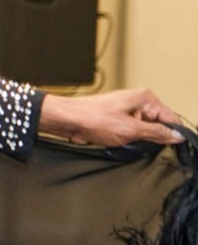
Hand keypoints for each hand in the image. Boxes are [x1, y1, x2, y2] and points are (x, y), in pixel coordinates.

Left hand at [40, 89, 184, 146]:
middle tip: (141, 142)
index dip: (172, 134)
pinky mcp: (119, 119)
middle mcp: (137, 101)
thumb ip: (156, 133)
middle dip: (153, 137)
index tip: (172, 146)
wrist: (68, 120)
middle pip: (158, 124)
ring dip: (140, 139)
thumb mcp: (130, 129)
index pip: (170, 118)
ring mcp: (128, 110)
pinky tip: (121, 141)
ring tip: (127, 140)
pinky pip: (133, 132)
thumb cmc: (91, 118)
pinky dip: (130, 139)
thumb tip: (175, 135)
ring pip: (145, 130)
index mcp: (144, 97)